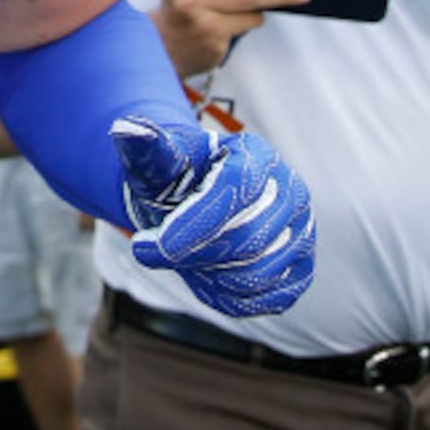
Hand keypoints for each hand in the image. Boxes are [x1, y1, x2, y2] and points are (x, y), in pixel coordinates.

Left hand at [112, 119, 315, 317]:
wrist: (194, 203)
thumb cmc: (176, 180)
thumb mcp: (158, 162)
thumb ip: (145, 149)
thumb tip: (127, 129)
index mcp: (258, 157)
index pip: (234, 193)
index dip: (189, 226)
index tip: (143, 245)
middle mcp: (292, 193)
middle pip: (246, 241)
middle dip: (189, 255)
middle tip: (149, 253)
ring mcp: (302, 233)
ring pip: (254, 275)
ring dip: (205, 276)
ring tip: (180, 257)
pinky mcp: (300, 270)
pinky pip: (265, 299)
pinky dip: (226, 297)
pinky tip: (203, 275)